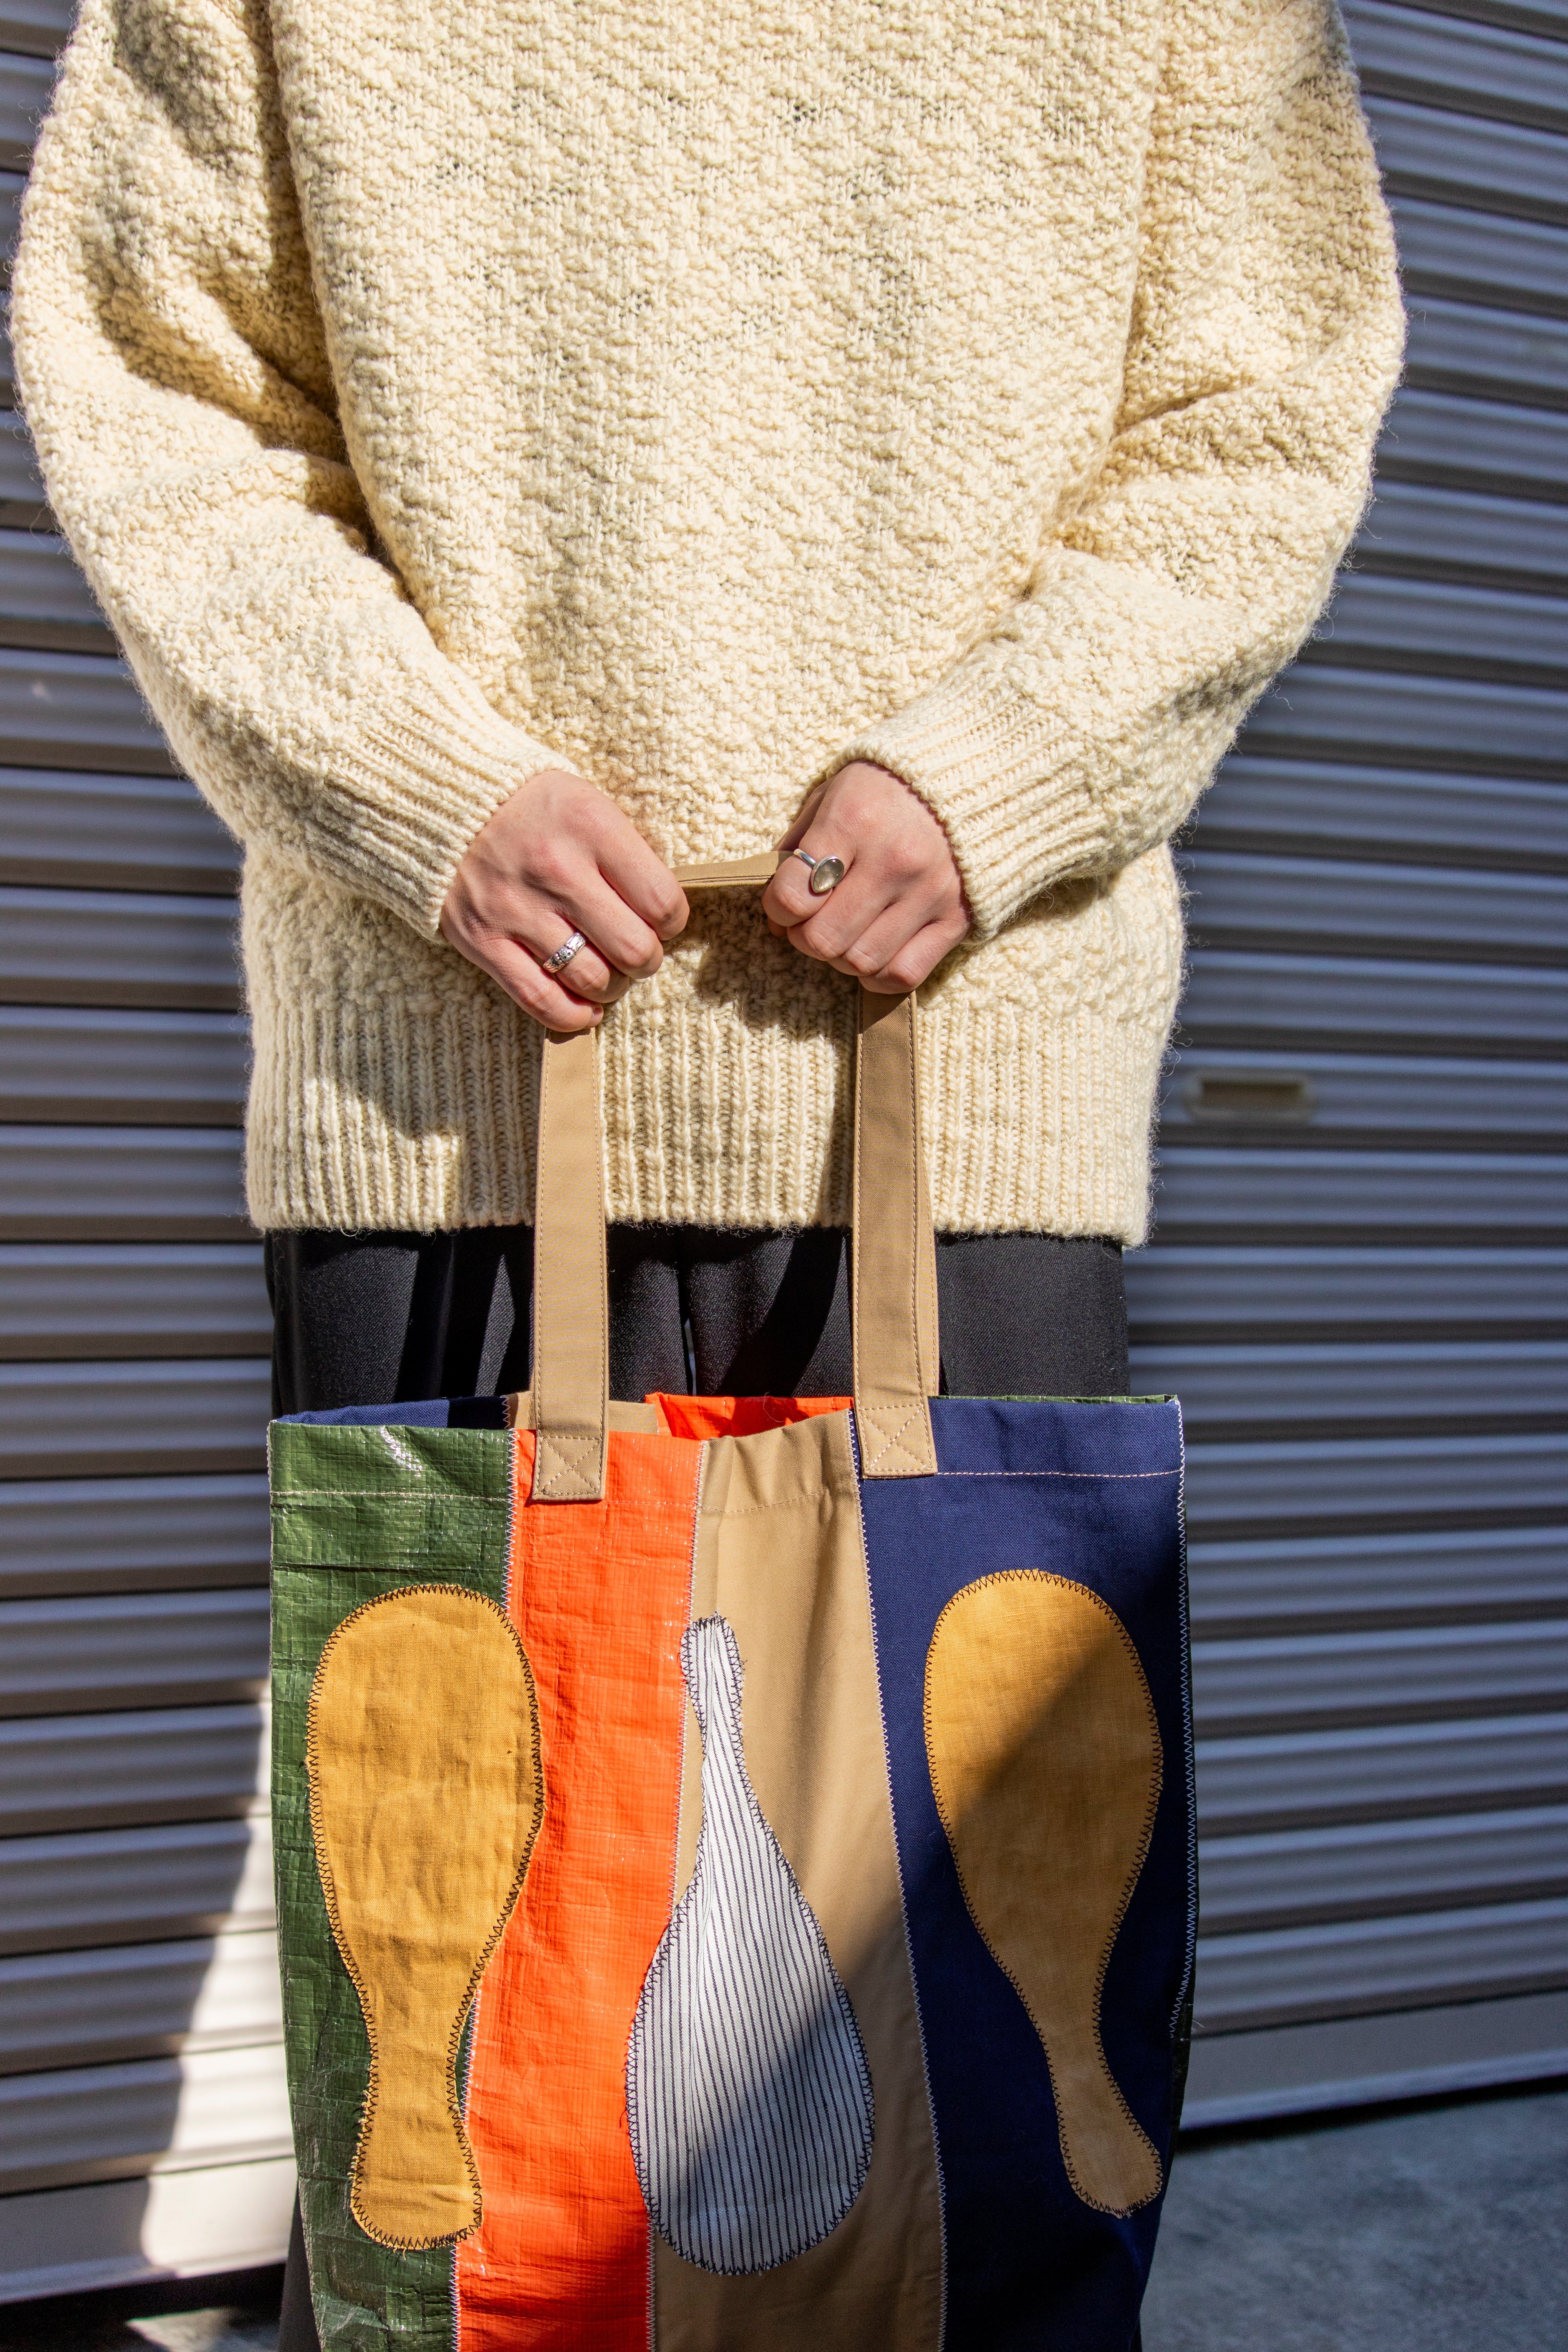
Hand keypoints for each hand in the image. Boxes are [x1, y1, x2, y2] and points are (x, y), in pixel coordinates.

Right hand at [439, 771, 688, 1032]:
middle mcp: (556, 869)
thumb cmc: (531, 807)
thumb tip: (661, 915)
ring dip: (610, 987)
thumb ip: (626, 854)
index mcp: (591, 827)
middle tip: (636, 952)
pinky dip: (572, 1015)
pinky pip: (541, 1000)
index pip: (662, 901)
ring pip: (592, 980)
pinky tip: (584, 1007)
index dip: (672, 923)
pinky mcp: (483, 940)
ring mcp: (516, 909)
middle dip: (645, 961)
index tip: (660, 922)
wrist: (444, 804)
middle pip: (633, 950)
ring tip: (606, 971)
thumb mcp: (587, 804)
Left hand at [762, 761, 969, 991]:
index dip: (777, 909)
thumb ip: (799, 847)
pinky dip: (878, 975)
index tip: (784, 902)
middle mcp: (893, 860)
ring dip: (839, 958)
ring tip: (844, 931)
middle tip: (811, 921)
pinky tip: (873, 953)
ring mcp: (928, 893)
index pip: (793, 896)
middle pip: (823, 939)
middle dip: (804, 938)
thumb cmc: (888, 787)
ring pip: (860, 961)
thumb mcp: (834, 793)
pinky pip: (904, 974)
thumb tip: (776, 915)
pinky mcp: (955, 918)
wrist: (973, 777)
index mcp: (854, 820)